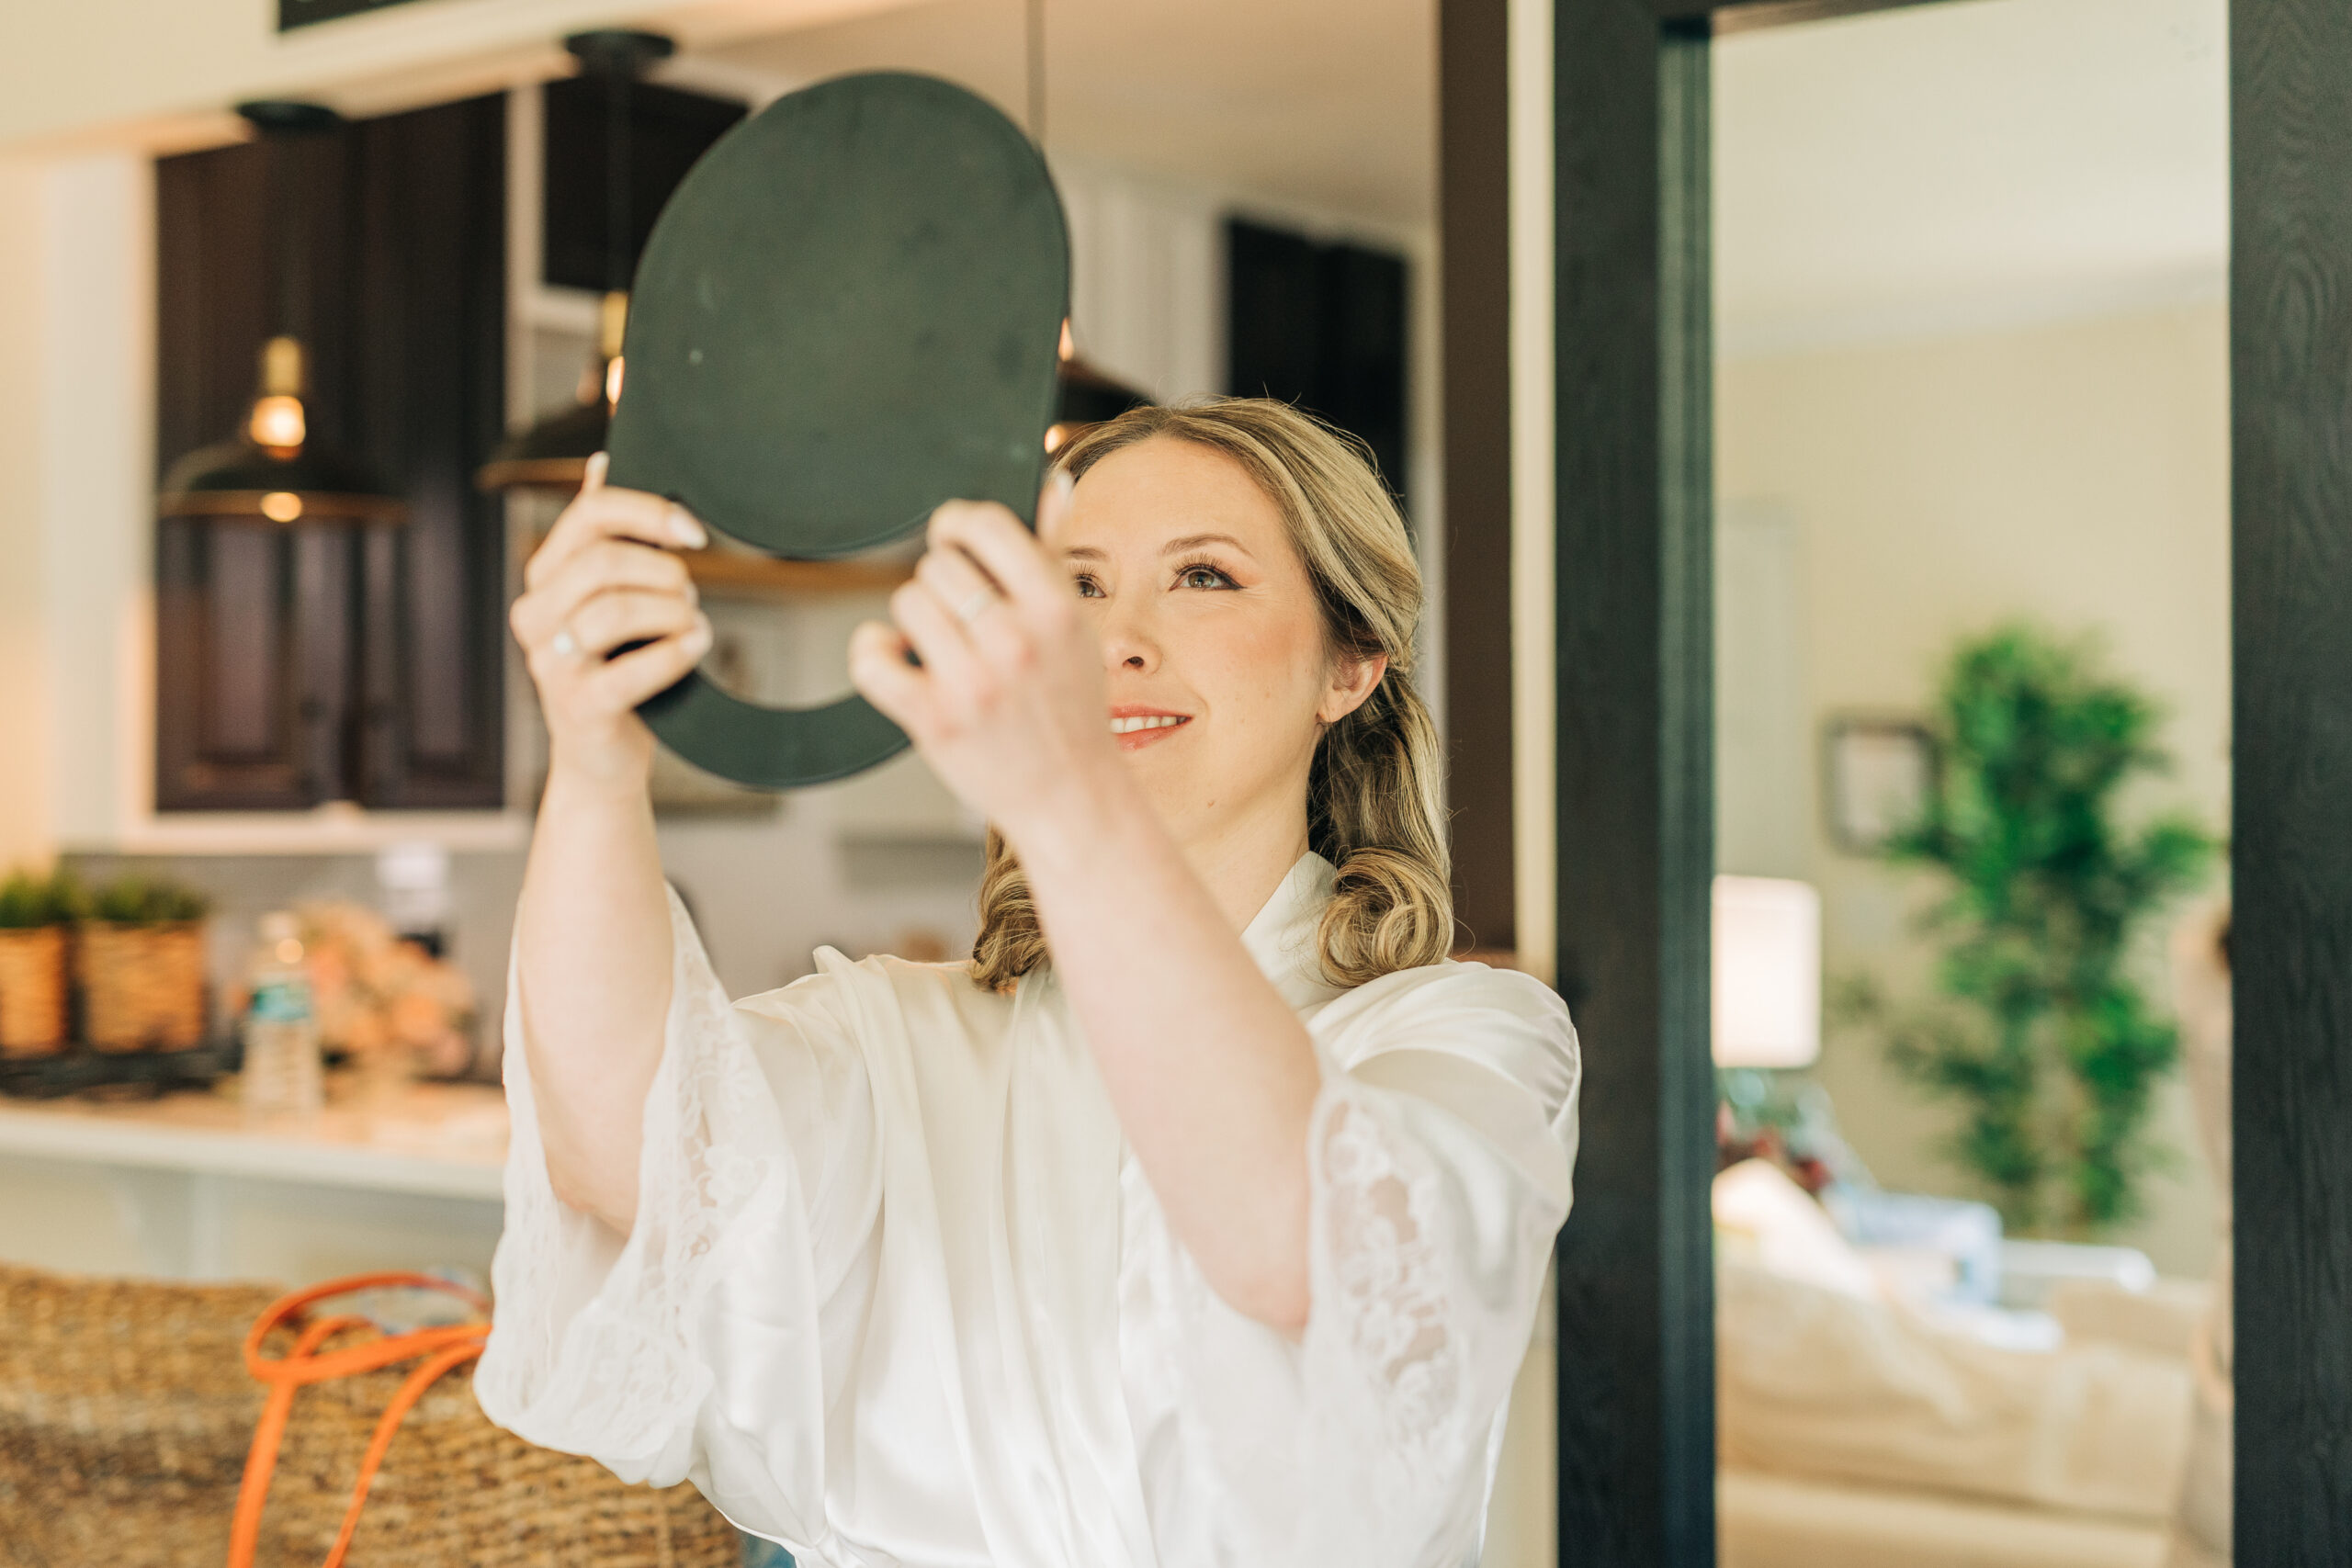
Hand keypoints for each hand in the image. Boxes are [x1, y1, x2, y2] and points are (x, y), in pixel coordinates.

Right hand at [510, 452, 713, 793]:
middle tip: (689, 596)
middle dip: (665, 573)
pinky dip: (676, 653)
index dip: (649, 513)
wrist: (603, 758)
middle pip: (605, 560)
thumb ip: (604, 533)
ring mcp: (551, 662)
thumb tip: (601, 459)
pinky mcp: (579, 706)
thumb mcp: (609, 595)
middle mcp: (536, 613)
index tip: (694, 532)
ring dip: (674, 612)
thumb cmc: (617, 668)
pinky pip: (633, 670)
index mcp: (545, 576)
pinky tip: (696, 647)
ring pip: (619, 609)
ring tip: (691, 625)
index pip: (591, 514)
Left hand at [848, 475, 1118, 841]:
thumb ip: (1054, 552)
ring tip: (943, 649)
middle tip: (962, 619)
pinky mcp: (933, 720)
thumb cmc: (1069, 707)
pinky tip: (898, 663)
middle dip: (944, 585)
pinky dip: (875, 653)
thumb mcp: (1076, 627)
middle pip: (938, 564)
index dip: (958, 524)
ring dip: (916, 621)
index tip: (953, 539)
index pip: (985, 525)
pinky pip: (871, 656)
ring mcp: (972, 683)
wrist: (1070, 795)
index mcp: (1055, 609)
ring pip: (906, 602)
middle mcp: (1015, 641)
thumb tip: (1054, 481)